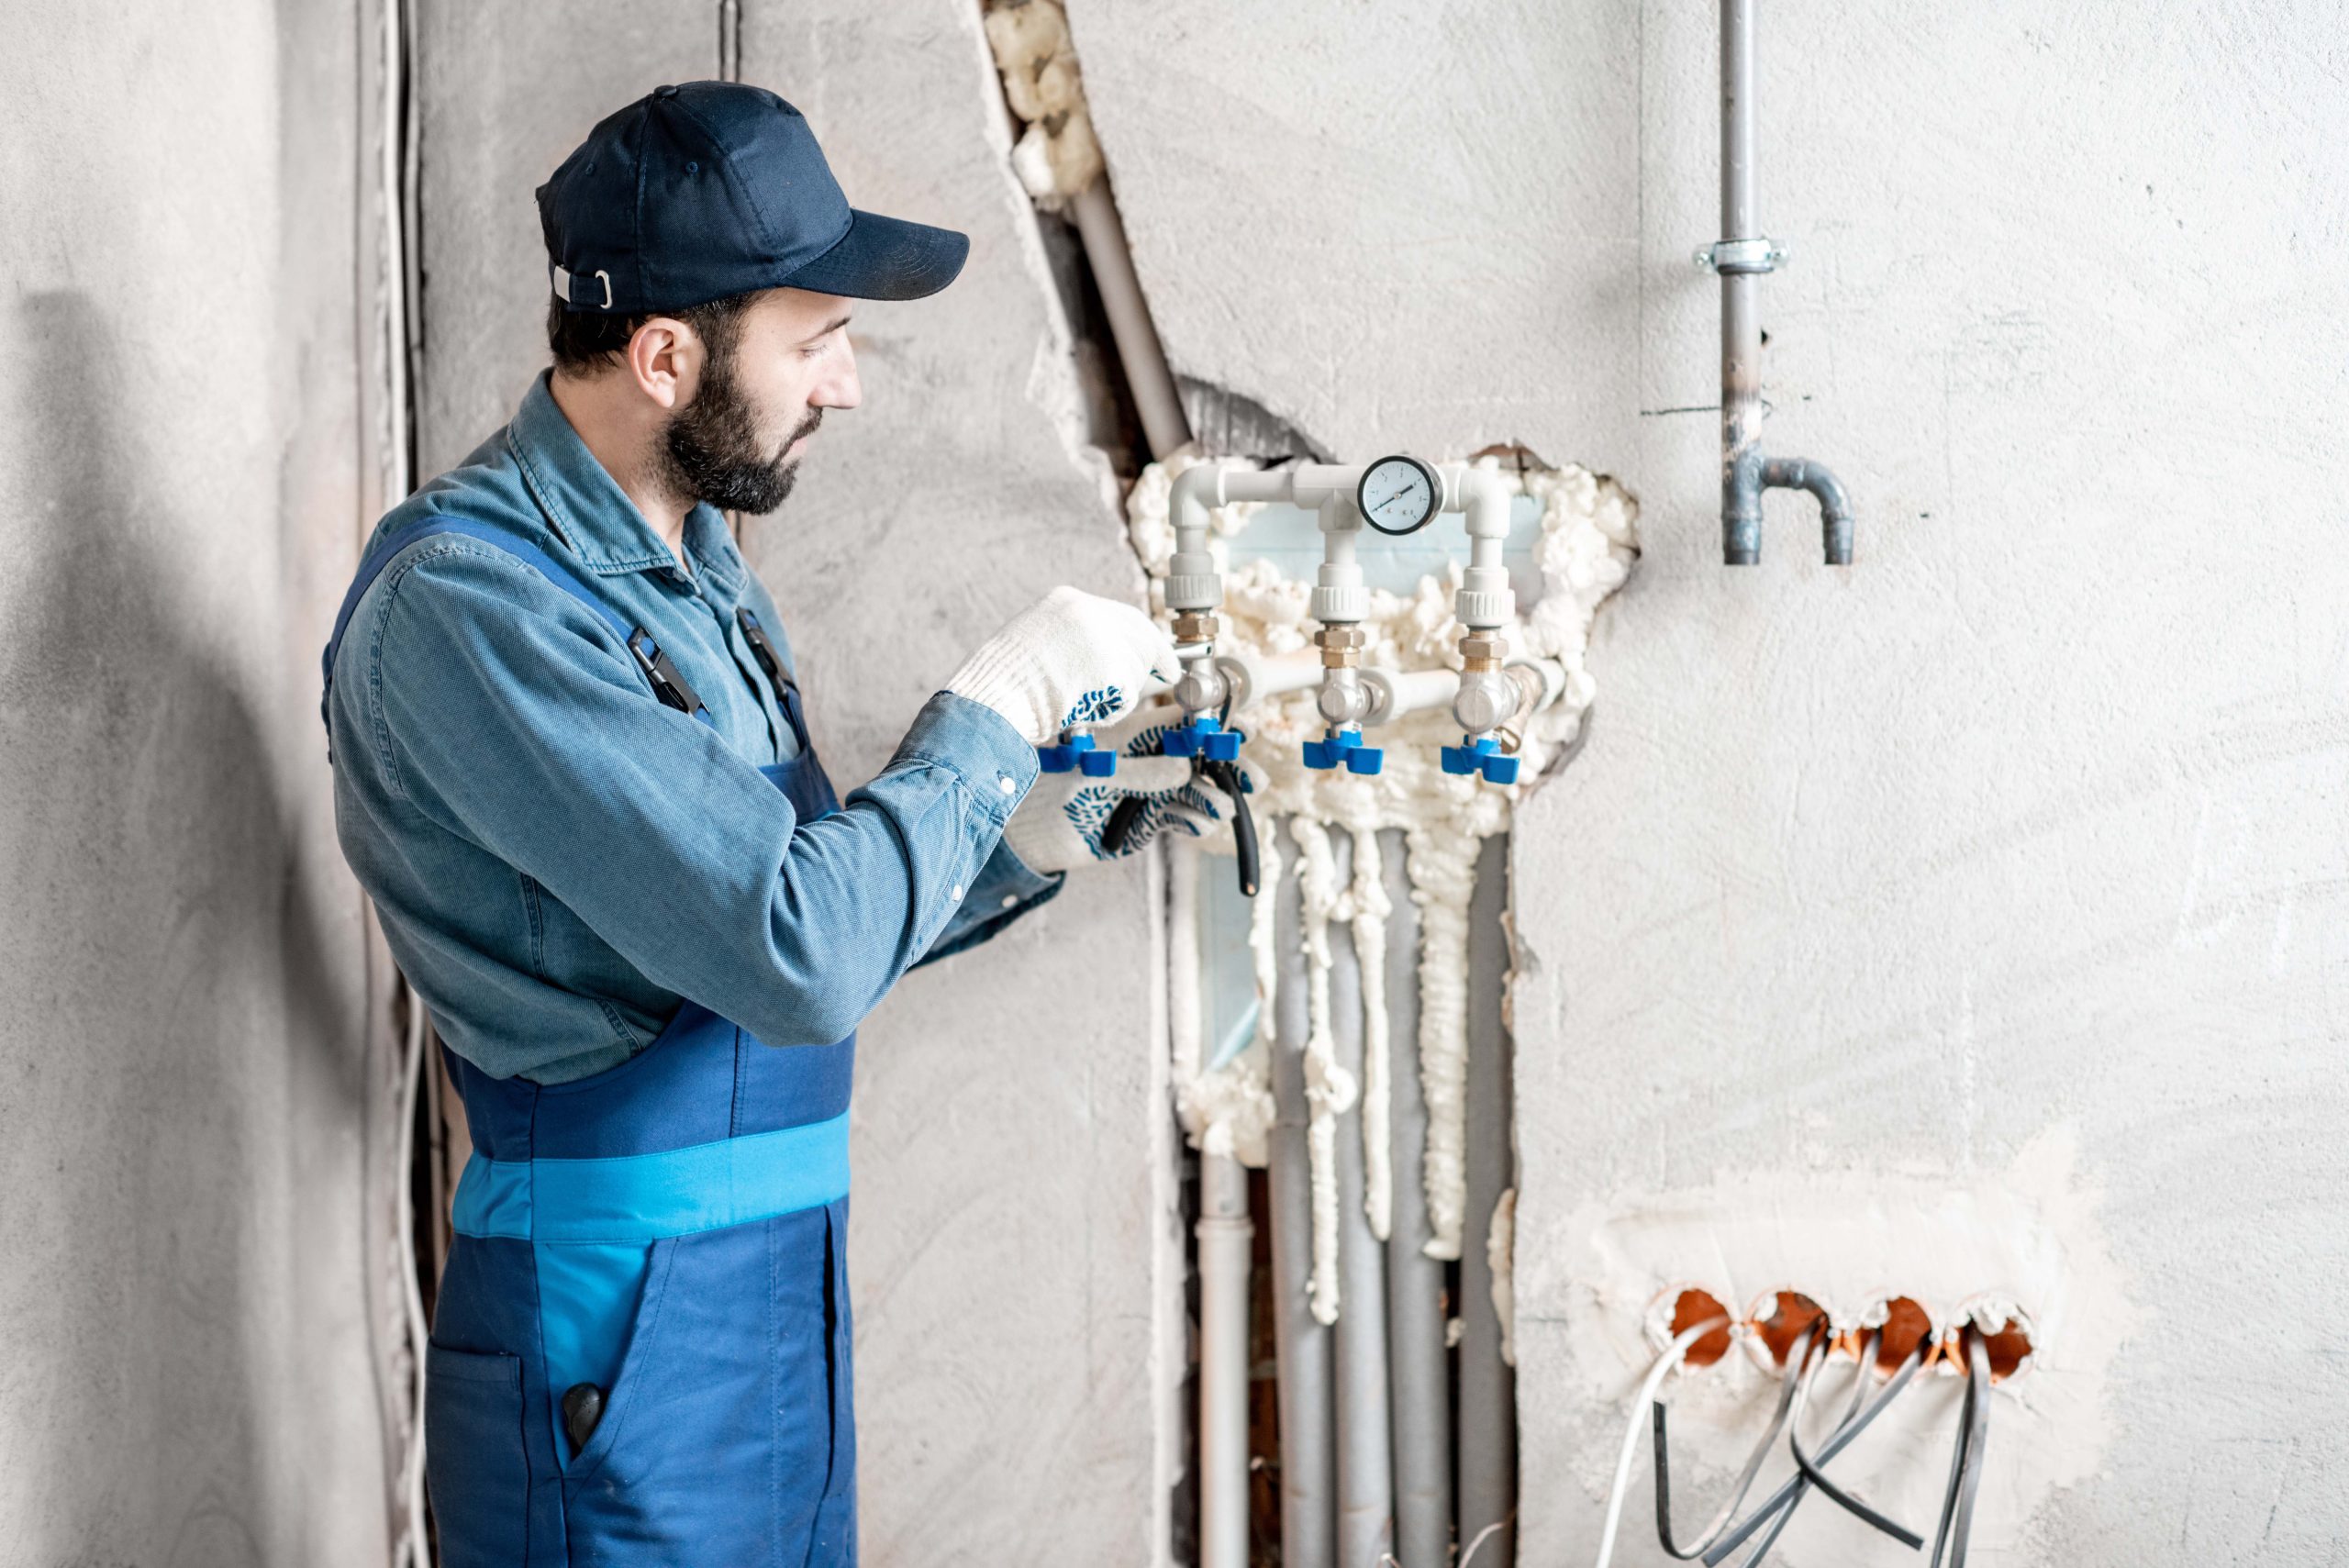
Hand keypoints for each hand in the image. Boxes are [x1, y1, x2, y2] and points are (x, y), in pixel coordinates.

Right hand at [947, 586, 1180, 745]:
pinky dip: (1110, 711)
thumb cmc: (1004, 686)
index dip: (1146, 638)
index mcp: (1067, 601)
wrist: (990, 703)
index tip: (1162, 656)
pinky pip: (1127, 697)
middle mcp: (1087, 611)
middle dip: (1154, 661)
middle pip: (1141, 636)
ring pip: (1135, 669)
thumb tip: (1119, 661)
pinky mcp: (1110, 667)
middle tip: (1167, 676)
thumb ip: (1078, 644)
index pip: (1123, 615)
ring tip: (1079, 701)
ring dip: (1119, 693)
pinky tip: (1079, 710)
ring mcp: (1101, 637)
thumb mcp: (1040, 644)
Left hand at [1001, 706, 1242, 873]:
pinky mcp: (1148, 820)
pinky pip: (1178, 818)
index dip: (1214, 725)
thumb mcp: (1094, 778)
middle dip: (1227, 766)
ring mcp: (1150, 790)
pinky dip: (1192, 821)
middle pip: (1197, 757)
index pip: (1181, 723)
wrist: (1030, 834)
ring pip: (1193, 790)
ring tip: (1222, 809)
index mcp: (1133, 736)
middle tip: (1254, 780)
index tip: (1243, 731)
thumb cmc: (1050, 790)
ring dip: (1212, 798)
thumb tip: (1184, 770)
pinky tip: (1198, 826)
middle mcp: (1147, 761)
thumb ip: (1138, 775)